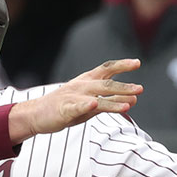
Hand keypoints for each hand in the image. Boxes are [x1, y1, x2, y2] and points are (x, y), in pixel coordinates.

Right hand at [8, 59, 141, 140]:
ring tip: (128, 104)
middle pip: (106, 84)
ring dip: (113, 100)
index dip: (122, 65)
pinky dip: (85, 105)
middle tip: (140, 89)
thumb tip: (134, 99)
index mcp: (87, 81)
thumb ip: (111, 100)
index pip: (107, 69)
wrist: (37, 114)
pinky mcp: (64, 109)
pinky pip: (76, 106)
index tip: (137, 63)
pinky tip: (94, 104)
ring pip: (96, 97)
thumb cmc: (66, 108)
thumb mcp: (91, 104)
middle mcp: (81, 86)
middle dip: (123, 87)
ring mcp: (73, 97)